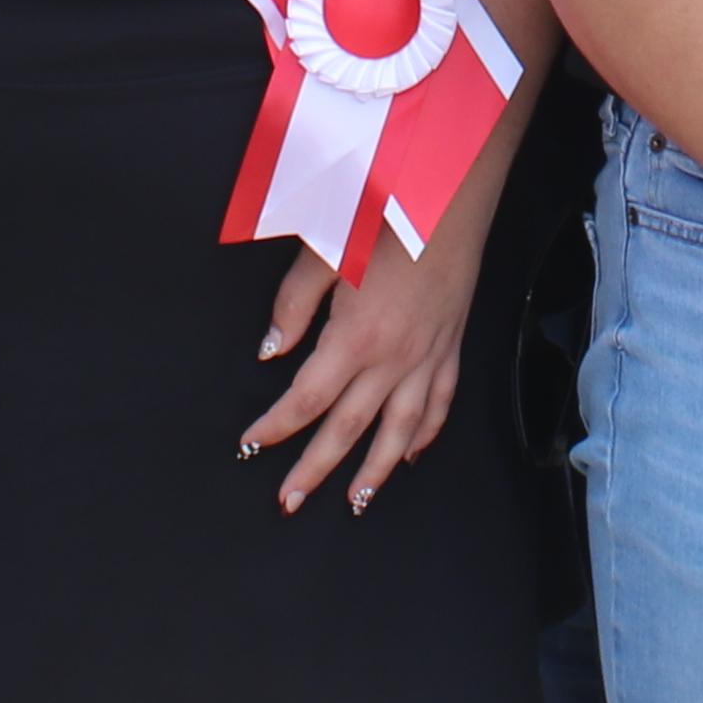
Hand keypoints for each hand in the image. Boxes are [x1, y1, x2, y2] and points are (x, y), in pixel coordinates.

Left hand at [244, 233, 477, 516]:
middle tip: (288, 502)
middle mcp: (393, 359)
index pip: (306, 399)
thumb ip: (293, 307)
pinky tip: (410, 456)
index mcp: (355, 337)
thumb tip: (270, 352)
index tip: (251, 444)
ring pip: (399, 431)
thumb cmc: (383, 218)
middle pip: (346, 429)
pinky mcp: (450, 349)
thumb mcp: (324, 254)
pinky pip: (439, 405)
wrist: (449, 199)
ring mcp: (426, 358)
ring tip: (354, 503)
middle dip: (314, 470)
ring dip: (374, 472)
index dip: (275, 427)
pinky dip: (425, 436)